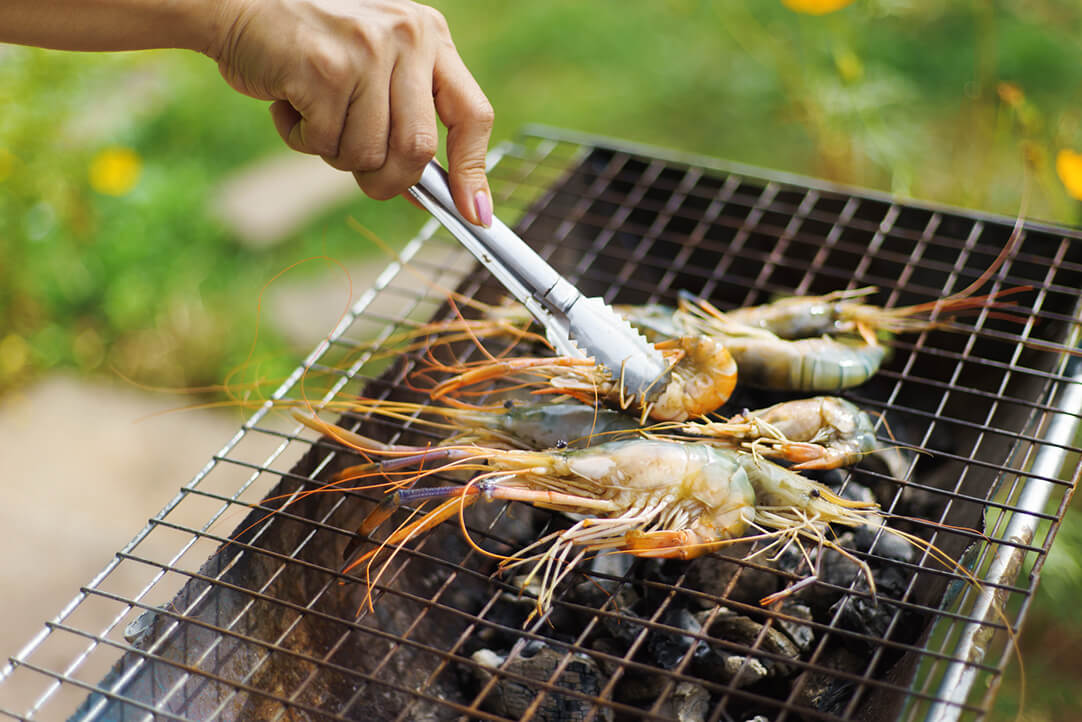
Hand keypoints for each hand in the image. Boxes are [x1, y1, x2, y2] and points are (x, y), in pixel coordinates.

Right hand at [209, 0, 493, 224]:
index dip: (473, 171)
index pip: (473, 114)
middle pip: (417, 150)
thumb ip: (405, 117)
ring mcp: (367, 50)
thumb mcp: (374, 64)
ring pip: (368, 153)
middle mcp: (408, 37)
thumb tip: (429, 194)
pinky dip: (301, 138)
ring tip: (314, 113)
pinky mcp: (325, 68)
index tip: (474, 213)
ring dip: (335, 153)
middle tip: (362, 174)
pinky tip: (289, 101)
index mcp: (430, 36)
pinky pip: (325, 143)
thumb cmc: (307, 45)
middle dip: (388, 180)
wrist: (235, 2)